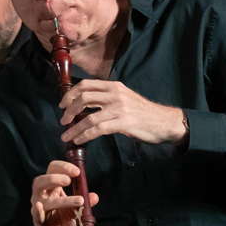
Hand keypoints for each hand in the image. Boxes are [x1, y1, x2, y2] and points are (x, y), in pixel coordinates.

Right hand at [30, 160, 99, 225]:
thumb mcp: (80, 213)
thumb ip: (86, 203)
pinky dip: (38, 210)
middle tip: (70, 180)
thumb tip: (94, 196)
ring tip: (79, 201)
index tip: (77, 171)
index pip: (52, 171)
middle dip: (54, 177)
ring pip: (42, 199)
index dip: (63, 167)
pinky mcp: (39, 223)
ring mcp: (40, 210)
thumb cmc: (67, 225)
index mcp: (53, 190)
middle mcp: (43, 198)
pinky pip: (36, 215)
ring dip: (61, 199)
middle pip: (41, 181)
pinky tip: (41, 207)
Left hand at [59, 79, 186, 145]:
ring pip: (88, 117)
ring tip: (66, 135)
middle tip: (63, 120)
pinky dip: (85, 135)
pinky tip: (79, 140)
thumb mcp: (124, 98)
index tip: (62, 104)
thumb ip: (106, 99)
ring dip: (74, 128)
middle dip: (69, 110)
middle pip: (84, 98)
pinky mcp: (123, 123)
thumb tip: (83, 106)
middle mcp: (116, 94)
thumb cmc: (142, 113)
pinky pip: (98, 129)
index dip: (70, 94)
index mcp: (114, 86)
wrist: (163, 122)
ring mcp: (120, 108)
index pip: (86, 85)